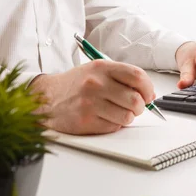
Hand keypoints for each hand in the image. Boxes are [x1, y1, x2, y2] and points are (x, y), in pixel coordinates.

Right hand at [30, 60, 154, 134]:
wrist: (47, 97)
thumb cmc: (77, 84)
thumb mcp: (98, 71)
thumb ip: (123, 78)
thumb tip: (149, 94)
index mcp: (102, 68)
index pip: (137, 76)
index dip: (148, 88)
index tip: (148, 95)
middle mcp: (96, 84)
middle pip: (135, 100)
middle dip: (140, 107)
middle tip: (134, 107)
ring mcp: (90, 103)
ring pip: (127, 116)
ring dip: (127, 117)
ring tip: (117, 112)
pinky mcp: (85, 121)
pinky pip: (114, 127)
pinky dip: (114, 124)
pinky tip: (103, 117)